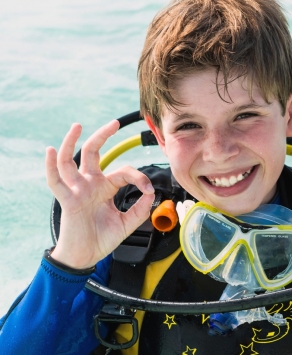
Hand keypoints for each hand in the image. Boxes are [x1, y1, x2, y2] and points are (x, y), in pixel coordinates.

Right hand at [47, 121, 154, 268]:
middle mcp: (90, 184)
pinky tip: (50, 151)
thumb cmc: (102, 239)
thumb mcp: (127, 223)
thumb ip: (141, 209)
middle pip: (93, 153)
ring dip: (72, 142)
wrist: (86, 257)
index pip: (123, 171)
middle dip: (103, 135)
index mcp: (105, 187)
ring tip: (77, 125)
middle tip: (115, 122)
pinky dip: (51, 166)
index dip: (138, 177)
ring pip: (71, 160)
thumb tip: (151, 193)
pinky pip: (55, 181)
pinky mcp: (67, 200)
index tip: (148, 189)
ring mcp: (77, 190)